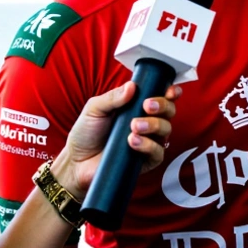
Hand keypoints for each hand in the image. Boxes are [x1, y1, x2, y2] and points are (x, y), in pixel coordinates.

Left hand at [51, 81, 179, 196]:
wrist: (77, 161)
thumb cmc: (86, 133)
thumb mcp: (94, 109)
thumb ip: (113, 97)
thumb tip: (132, 86)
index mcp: (136, 107)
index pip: (160, 97)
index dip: (170, 92)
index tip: (169, 91)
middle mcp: (146, 123)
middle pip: (168, 111)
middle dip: (162, 106)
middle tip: (147, 106)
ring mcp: (148, 142)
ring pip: (166, 130)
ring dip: (153, 125)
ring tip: (134, 126)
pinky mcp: (146, 161)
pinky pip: (158, 153)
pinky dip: (148, 145)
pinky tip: (133, 141)